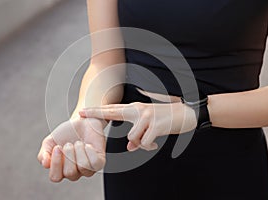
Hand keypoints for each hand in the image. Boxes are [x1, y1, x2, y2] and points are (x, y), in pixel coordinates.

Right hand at [37, 117, 107, 181]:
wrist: (82, 122)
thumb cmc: (66, 133)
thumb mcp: (50, 142)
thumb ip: (44, 154)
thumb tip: (45, 164)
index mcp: (61, 170)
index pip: (55, 178)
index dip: (56, 163)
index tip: (58, 147)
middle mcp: (75, 173)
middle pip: (69, 173)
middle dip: (69, 154)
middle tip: (69, 143)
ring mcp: (88, 169)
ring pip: (83, 168)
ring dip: (79, 151)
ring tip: (78, 142)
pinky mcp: (99, 162)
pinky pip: (94, 163)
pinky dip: (89, 151)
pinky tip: (88, 145)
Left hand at [79, 102, 196, 150]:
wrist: (186, 112)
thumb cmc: (165, 119)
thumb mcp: (149, 125)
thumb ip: (137, 134)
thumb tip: (130, 147)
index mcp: (135, 109)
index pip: (113, 109)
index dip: (97, 110)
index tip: (82, 111)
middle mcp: (138, 110)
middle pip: (112, 112)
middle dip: (96, 113)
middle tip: (82, 112)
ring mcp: (146, 116)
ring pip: (132, 137)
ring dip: (140, 143)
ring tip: (150, 141)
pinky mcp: (155, 125)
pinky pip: (144, 142)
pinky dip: (149, 146)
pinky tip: (156, 143)